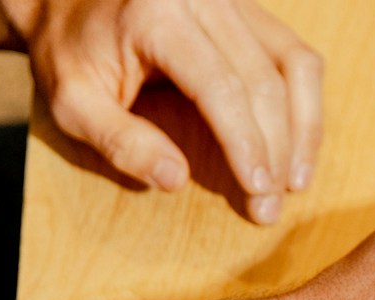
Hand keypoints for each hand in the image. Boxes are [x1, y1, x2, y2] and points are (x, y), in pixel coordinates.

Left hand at [9, 0, 322, 222]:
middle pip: (264, 80)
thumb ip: (119, 142)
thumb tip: (175, 180)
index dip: (247, 144)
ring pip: (294, 65)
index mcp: (157, 15)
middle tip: (270, 204)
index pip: (222, 87)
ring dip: (303, 129)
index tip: (257, 190)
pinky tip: (299, 144)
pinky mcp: (247, 11)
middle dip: (276, 149)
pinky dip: (305, 104)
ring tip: (296, 180)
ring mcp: (231, 0)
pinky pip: (295, 55)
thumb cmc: (69, 53)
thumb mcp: (71, 103)